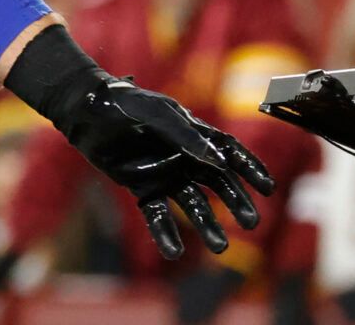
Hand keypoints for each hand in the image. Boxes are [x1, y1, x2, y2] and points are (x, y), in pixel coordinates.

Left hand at [5, 25, 271, 258]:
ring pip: (193, 204)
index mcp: (193, 133)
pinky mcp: (142, 189)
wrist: (87, 110)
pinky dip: (166, 233)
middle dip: (236, 202)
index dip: (250, 168)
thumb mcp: (157, 113)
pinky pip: (158, 215)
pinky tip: (173, 251)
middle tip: (251, 222)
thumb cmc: (124, 103)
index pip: (229, 152)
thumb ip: (186, 135)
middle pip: (218, 183)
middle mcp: (183, 157)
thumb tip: (216, 161)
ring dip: (207, 225)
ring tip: (220, 247)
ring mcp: (164, 175)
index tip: (268, 189)